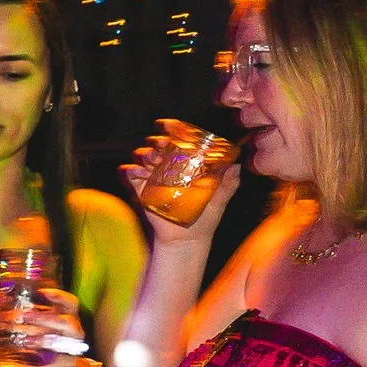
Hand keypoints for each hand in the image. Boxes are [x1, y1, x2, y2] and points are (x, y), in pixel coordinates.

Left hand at [0, 287, 88, 366]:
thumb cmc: (50, 340)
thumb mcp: (42, 325)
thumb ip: (29, 316)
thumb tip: (1, 307)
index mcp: (68, 317)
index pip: (70, 303)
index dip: (59, 296)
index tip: (42, 292)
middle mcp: (73, 332)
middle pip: (66, 322)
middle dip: (45, 318)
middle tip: (25, 316)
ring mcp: (73, 349)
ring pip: (61, 343)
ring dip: (41, 341)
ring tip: (25, 342)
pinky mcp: (67, 366)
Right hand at [120, 119, 243, 247]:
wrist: (186, 240)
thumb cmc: (205, 218)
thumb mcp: (219, 200)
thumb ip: (228, 184)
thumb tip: (237, 165)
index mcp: (187, 164)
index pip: (179, 141)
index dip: (173, 130)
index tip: (170, 126)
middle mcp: (168, 167)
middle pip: (158, 145)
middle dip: (158, 141)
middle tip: (162, 144)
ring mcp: (153, 177)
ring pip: (143, 156)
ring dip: (145, 153)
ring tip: (152, 159)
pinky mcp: (140, 190)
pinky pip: (129, 175)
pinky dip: (130, 171)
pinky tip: (138, 173)